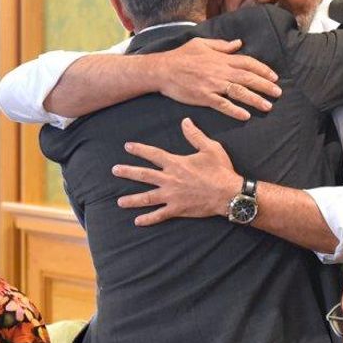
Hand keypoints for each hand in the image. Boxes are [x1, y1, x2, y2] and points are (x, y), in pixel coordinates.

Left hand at [113, 118, 242, 225]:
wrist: (228, 193)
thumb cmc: (220, 170)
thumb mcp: (210, 148)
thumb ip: (195, 135)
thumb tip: (185, 121)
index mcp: (176, 163)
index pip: (153, 154)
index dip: (139, 149)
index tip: (127, 146)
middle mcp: (170, 179)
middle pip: (144, 175)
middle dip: (128, 172)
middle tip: (114, 170)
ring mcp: (172, 196)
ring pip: (147, 197)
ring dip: (132, 199)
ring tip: (119, 201)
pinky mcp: (177, 209)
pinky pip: (159, 215)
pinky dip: (148, 219)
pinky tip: (137, 221)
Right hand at [155, 38, 280, 120]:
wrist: (163, 70)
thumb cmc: (181, 55)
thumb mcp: (202, 44)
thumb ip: (222, 46)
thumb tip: (239, 44)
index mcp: (221, 58)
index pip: (248, 62)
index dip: (263, 69)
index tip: (274, 77)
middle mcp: (220, 71)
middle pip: (248, 78)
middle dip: (265, 86)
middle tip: (278, 93)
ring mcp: (213, 85)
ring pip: (239, 92)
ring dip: (255, 99)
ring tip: (268, 106)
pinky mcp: (204, 97)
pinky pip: (223, 105)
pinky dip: (235, 110)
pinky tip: (245, 116)